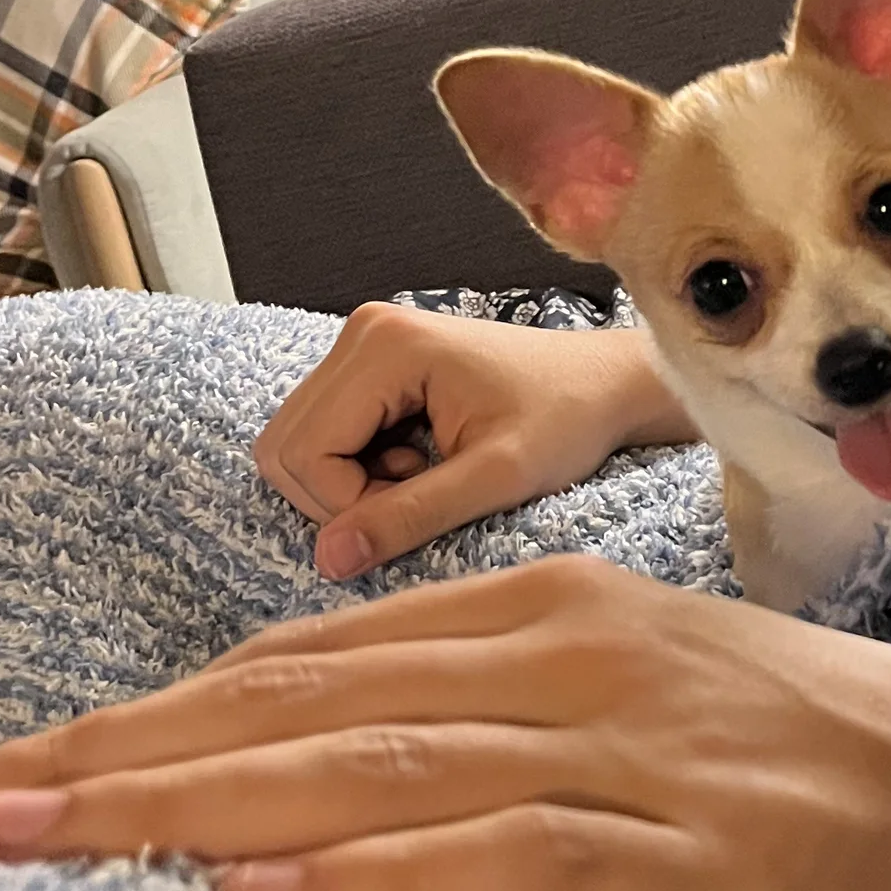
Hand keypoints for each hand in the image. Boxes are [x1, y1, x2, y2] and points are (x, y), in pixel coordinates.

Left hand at [0, 561, 890, 890]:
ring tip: (55, 840)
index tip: (19, 760)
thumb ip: (486, 699)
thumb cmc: (805, 747)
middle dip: (123, 757)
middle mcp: (573, 653)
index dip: (151, 710)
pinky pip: (513, 862)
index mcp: (552, 602)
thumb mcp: (634, 683)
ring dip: (199, 813)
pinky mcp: (688, 845)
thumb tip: (316, 759)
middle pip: (308, 702)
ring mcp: (631, 747)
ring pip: (378, 770)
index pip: (309, 651)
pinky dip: (385, 879)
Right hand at [256, 305, 697, 580]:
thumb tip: (329, 559)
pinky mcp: (371, 364)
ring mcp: (363, 343)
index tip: (416, 510)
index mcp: (387, 345)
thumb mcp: (498, 478)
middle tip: (419, 498)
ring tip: (425, 478)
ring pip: (300, 446)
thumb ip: (413, 515)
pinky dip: (360, 469)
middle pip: (286, 448)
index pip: (305, 453)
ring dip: (350, 486)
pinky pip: (325, 436)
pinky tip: (419, 462)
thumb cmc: (567, 420)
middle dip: (340, 498)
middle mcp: (362, 331)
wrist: (604, 385)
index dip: (347, 507)